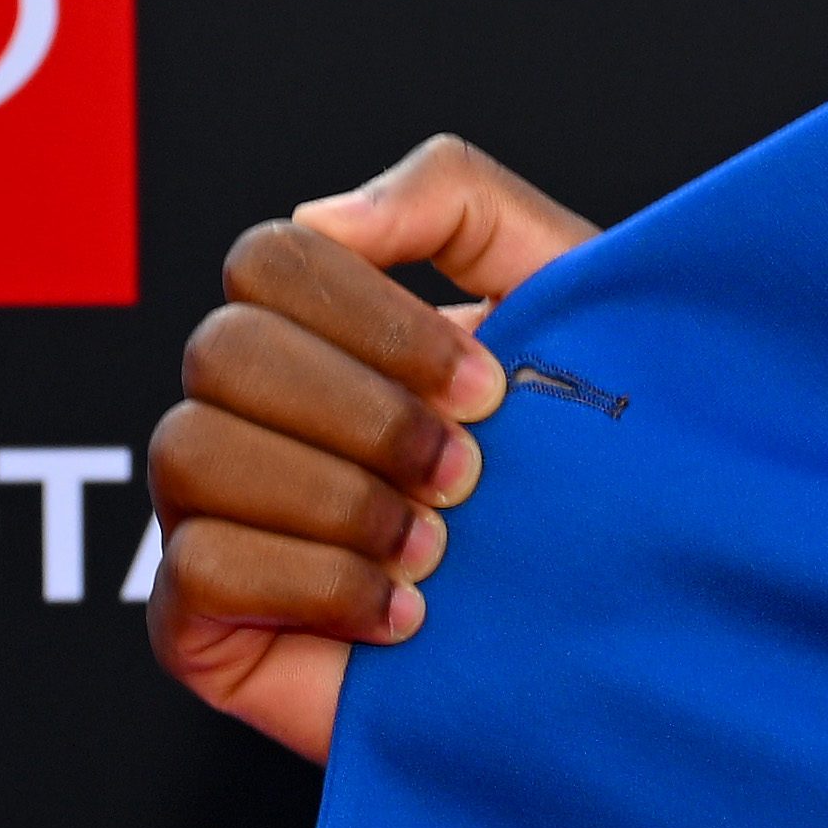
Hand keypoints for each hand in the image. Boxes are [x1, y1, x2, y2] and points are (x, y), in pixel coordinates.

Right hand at [144, 134, 604, 760]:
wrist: (636, 625)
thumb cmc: (600, 452)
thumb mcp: (565, 289)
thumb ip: (456, 201)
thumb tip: (323, 216)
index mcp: (319, 325)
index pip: (270, 259)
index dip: (379, 321)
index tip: (492, 388)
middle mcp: (247, 409)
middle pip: (222, 349)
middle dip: (364, 415)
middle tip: (471, 476)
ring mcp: (209, 512)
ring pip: (192, 451)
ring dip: (337, 500)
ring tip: (441, 550)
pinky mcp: (200, 626)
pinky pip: (198, 569)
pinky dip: (315, 587)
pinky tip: (408, 616)